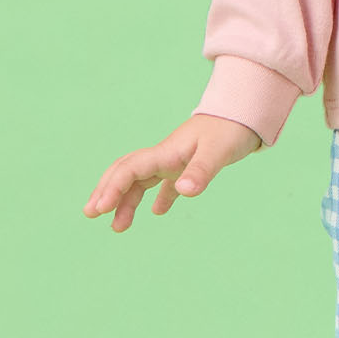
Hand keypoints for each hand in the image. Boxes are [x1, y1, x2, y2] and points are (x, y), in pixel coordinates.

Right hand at [82, 113, 262, 231]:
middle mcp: (166, 155)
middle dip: (107, 190)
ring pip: (142, 180)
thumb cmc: (232, 128)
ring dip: (127, 200)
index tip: (99, 209)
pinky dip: (157, 197)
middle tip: (91, 213)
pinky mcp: (189, 164)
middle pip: (127, 171)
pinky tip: (157, 212)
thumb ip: (201, 171)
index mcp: (168, 152)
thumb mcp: (218, 151)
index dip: (113, 188)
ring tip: (118, 227)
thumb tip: (182, 193)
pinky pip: (165, 182)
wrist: (247, 111)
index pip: (131, 169)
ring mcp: (176, 159)